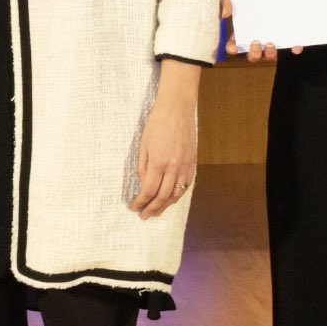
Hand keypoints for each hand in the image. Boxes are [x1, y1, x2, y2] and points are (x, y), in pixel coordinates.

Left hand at [129, 92, 196, 220]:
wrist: (177, 110)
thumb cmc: (156, 124)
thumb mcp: (143, 145)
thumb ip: (143, 166)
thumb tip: (143, 184)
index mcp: (159, 162)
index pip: (148, 190)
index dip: (140, 201)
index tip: (133, 207)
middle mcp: (174, 167)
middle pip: (162, 196)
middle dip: (152, 208)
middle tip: (144, 216)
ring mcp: (185, 166)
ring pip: (176, 194)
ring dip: (165, 205)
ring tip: (156, 211)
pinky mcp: (193, 163)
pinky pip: (186, 185)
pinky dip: (178, 195)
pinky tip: (171, 199)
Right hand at [221, 0, 301, 60]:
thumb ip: (227, 3)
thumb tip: (225, 15)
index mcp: (240, 34)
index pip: (233, 46)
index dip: (232, 49)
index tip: (233, 48)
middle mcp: (255, 40)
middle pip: (253, 55)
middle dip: (254, 53)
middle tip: (256, 42)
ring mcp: (269, 40)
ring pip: (269, 55)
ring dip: (270, 54)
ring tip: (271, 44)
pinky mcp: (283, 36)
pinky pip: (289, 46)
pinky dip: (292, 48)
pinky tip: (296, 47)